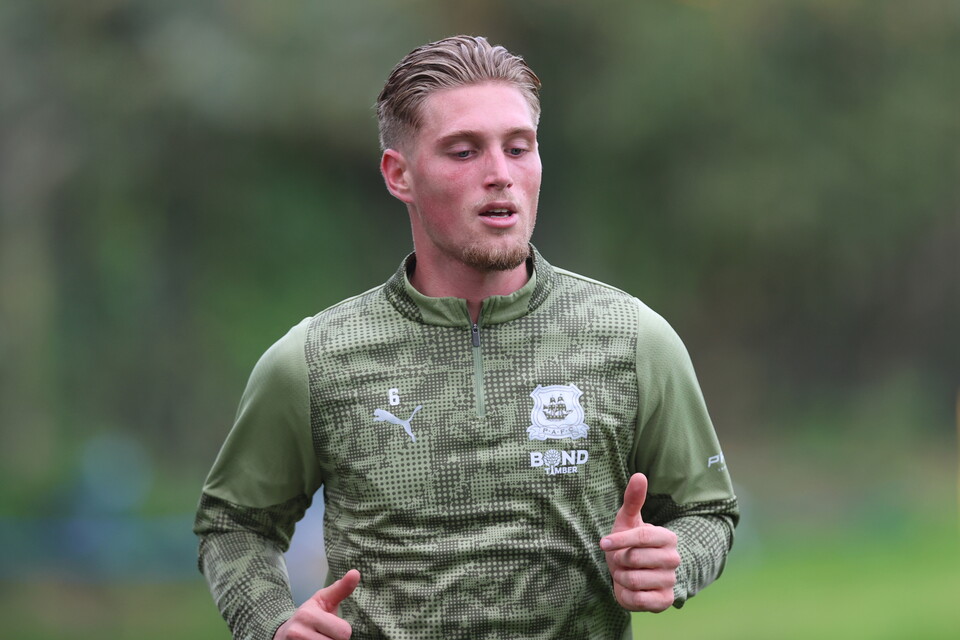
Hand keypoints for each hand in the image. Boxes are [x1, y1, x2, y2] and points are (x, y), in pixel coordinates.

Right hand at [273, 569, 360, 639]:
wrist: (283, 634)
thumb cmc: (309, 615)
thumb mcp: (323, 600)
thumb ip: (340, 589)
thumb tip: (356, 572)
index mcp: (308, 615)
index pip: (344, 632)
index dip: (341, 631)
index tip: (330, 626)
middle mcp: (298, 632)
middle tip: (323, 634)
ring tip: (318, 639)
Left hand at [600, 473, 679, 612]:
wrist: (631, 574)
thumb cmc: (628, 543)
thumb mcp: (627, 521)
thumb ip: (633, 499)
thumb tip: (639, 475)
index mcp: (668, 537)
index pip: (642, 537)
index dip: (619, 540)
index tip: (603, 543)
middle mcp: (674, 559)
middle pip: (634, 559)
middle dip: (618, 560)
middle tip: (620, 560)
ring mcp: (671, 581)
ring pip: (633, 579)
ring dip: (621, 577)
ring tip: (625, 573)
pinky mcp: (665, 601)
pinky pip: (638, 599)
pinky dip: (626, 594)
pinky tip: (630, 588)